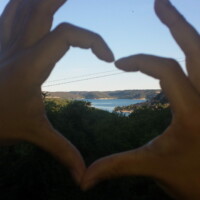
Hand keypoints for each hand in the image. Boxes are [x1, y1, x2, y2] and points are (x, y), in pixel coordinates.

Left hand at [0, 0, 113, 183]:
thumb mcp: (34, 133)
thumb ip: (62, 151)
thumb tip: (82, 176)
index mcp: (30, 65)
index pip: (68, 35)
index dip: (94, 41)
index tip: (108, 59)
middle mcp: (16, 46)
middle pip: (40, 4)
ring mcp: (2, 40)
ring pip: (21, 4)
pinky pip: (9, 12)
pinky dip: (23, 5)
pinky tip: (32, 7)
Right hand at [82, 0, 199, 198]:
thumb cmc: (190, 179)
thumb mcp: (151, 166)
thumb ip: (116, 166)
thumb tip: (83, 179)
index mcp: (193, 113)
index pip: (167, 69)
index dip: (140, 60)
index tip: (119, 63)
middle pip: (198, 48)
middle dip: (177, 24)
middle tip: (160, 3)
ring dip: (190, 34)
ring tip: (172, 17)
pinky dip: (198, 53)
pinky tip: (190, 46)